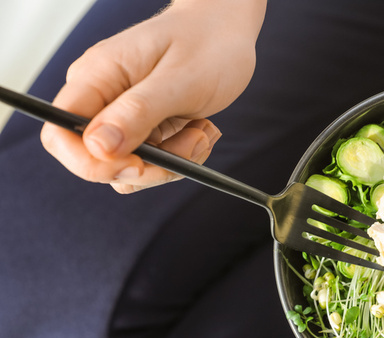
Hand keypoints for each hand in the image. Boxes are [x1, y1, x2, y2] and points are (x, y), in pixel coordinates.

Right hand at [40, 0, 266, 193]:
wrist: (228, 27)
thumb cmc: (207, 43)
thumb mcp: (179, 80)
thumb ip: (137, 113)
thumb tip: (97, 147)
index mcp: (97, 78)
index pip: (60, 135)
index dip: (91, 163)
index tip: (137, 164)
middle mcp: (102, 99)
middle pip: (98, 162)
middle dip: (148, 167)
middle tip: (191, 143)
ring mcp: (123, 115)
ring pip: (131, 169)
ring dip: (173, 161)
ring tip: (201, 130)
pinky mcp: (145, 127)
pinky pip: (153, 161)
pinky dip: (181, 157)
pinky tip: (201, 130)